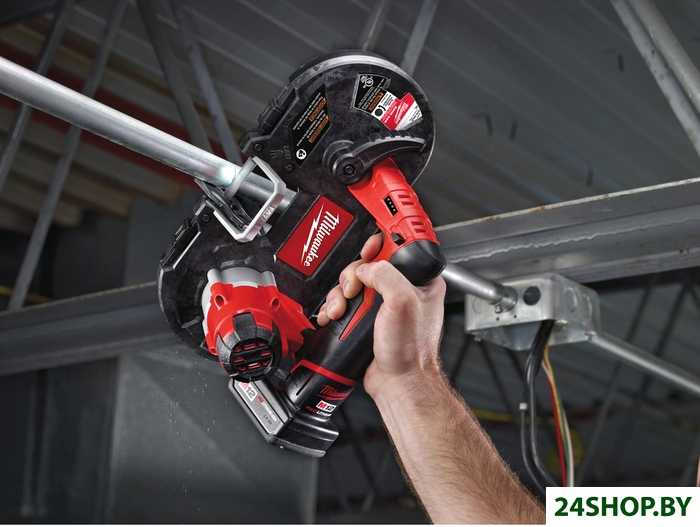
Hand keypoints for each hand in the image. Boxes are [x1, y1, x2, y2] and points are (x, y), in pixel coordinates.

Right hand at [317, 234, 445, 398]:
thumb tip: (365, 269)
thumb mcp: (402, 301)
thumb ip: (385, 275)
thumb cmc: (411, 350)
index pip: (397, 249)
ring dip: (340, 295)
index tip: (368, 250)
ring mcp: (383, 306)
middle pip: (367, 266)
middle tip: (353, 291)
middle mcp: (402, 291)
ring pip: (352, 285)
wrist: (398, 383)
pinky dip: (335, 308)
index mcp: (421, 282)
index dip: (379, 246)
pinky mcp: (367, 320)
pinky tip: (334, 316)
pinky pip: (345, 304)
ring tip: (342, 310)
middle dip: (352, 277)